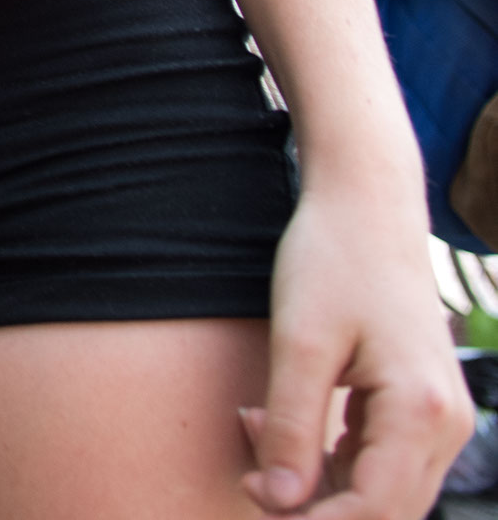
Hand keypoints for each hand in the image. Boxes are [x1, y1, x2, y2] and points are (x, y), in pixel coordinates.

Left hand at [238, 179, 468, 516]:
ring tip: (257, 424)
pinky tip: (275, 418)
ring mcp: (441, 420)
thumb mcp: (299, 342)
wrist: (367, 207)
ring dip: (317, 483)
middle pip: (386, 512)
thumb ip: (292, 427)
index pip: (377, 511)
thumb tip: (278, 503)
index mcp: (422, 412)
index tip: (254, 498)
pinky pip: (378, 462)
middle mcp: (446, 425)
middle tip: (248, 472)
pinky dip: (327, 457)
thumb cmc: (332, 260)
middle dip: (313, 508)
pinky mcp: (422, 409)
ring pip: (381, 493)